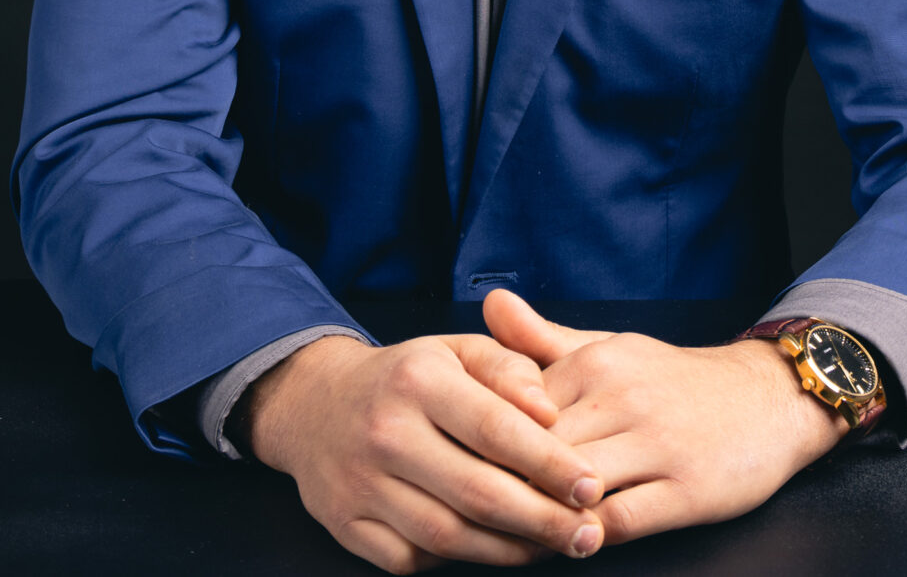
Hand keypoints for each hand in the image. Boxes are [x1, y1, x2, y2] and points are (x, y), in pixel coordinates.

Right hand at [243, 332, 608, 571]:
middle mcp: (385, 433)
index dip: (551, 464)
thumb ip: (509, 368)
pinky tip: (491, 550)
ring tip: (551, 546)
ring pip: (447, 536)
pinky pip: (410, 558)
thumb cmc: (407, 377)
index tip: (593, 488)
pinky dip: (455, 561)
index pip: (497, 430)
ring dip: (507, 550)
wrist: (314, 402)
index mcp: (418, 380)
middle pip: (477, 493)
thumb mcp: (456, 351)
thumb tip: (549, 411)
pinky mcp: (345, 524)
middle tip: (587, 534)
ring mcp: (359, 484)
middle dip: (543, 520)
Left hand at [483, 290, 847, 549]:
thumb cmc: (672, 381)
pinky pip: (621, 520)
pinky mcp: (688, 488)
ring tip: (511, 532)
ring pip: (573, 487)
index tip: (458, 465)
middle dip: (502, 482)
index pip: (515, 408)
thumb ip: (545, 338)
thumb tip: (490, 303)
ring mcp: (657, 444)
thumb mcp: (610, 348)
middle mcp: (623, 397)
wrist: (768, 399)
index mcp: (596, 361)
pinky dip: (587, 536)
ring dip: (541, 514)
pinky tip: (571, 541)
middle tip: (468, 509)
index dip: (483, 442)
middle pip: (538, 449)